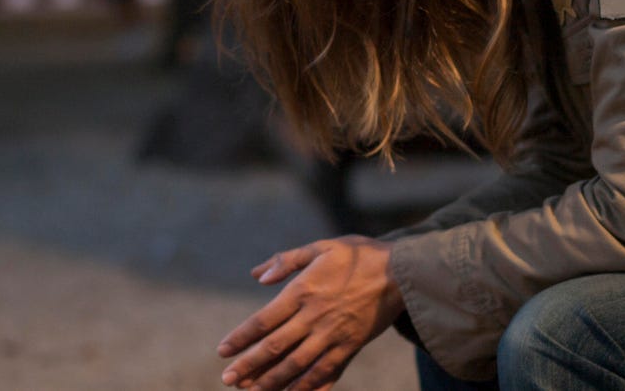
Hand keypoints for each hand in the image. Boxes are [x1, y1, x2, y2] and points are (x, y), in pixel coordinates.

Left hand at [217, 235, 404, 390]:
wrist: (402, 272)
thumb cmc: (358, 255)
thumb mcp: (320, 247)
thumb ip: (287, 261)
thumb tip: (257, 275)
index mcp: (303, 291)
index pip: (264, 321)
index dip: (241, 338)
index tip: (222, 351)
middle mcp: (315, 317)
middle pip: (275, 348)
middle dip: (249, 366)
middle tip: (228, 380)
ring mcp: (333, 336)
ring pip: (297, 366)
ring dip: (272, 382)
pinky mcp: (350, 347)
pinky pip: (326, 373)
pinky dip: (308, 387)